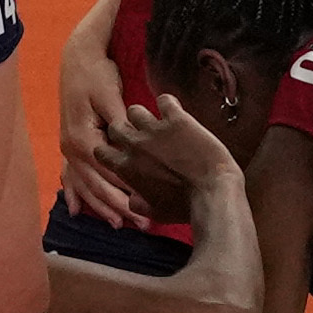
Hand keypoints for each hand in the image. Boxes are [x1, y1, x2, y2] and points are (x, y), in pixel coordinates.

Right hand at [56, 41, 146, 227]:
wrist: (77, 58)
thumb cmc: (97, 75)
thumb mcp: (112, 98)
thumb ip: (122, 126)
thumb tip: (136, 149)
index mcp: (83, 139)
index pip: (110, 174)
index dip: (129, 192)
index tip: (149, 207)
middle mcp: (72, 148)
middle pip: (98, 186)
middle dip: (119, 206)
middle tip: (142, 224)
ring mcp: (68, 148)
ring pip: (85, 185)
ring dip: (101, 205)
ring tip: (120, 224)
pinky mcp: (70, 144)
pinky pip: (71, 176)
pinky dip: (75, 194)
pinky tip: (76, 211)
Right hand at [95, 97, 239, 208]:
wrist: (212, 192)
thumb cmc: (184, 206)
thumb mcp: (154, 212)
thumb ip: (137, 203)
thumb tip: (132, 199)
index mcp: (126, 168)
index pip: (101, 151)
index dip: (111, 149)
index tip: (121, 149)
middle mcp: (135, 145)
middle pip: (116, 126)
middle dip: (125, 128)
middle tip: (138, 134)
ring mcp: (155, 130)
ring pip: (136, 110)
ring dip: (144, 115)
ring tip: (156, 122)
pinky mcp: (177, 119)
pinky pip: (164, 100)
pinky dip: (169, 104)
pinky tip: (175, 111)